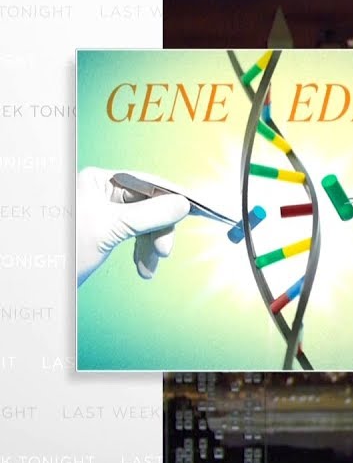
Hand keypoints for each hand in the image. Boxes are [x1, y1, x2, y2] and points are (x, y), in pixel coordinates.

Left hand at [76, 166, 191, 285]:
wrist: (40, 281)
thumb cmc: (64, 250)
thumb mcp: (111, 228)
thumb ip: (150, 214)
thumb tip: (183, 203)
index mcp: (99, 180)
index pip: (148, 183)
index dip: (175, 197)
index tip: (202, 209)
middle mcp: (103, 191)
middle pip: (151, 205)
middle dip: (159, 231)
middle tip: (164, 253)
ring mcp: (105, 211)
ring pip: (146, 224)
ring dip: (152, 247)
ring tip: (148, 269)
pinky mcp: (108, 230)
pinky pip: (137, 237)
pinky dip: (143, 253)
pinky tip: (144, 269)